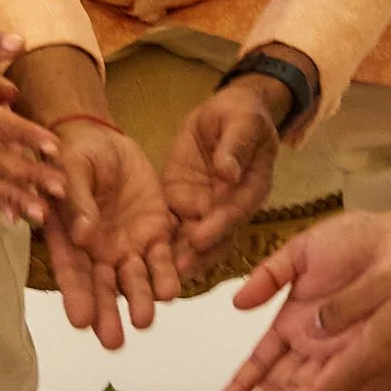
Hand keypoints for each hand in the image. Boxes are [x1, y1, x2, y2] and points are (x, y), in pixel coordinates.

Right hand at [42, 120, 179, 350]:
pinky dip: (166, 274)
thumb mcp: (69, 170)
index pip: (71, 272)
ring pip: (134, 280)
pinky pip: (162, 258)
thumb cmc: (74, 154)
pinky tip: (171, 292)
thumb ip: (77, 201)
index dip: (76, 296)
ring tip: (145, 320)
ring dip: (139, 300)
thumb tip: (83, 235)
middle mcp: (98, 252)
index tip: (80, 321)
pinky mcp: (155, 233)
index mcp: (68, 239)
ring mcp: (127, 245)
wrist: (103, 139)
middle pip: (103, 287)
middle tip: (112, 341)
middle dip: (108, 313)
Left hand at [160, 80, 280, 273]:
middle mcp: (230, 206)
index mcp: (251, 187)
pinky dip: (159, 244)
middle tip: (174, 273)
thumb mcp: (242, 121)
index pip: (235, 210)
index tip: (200, 238)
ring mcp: (205, 208)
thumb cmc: (242, 114)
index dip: (218, 226)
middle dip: (195, 256)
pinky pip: (170, 227)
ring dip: (176, 258)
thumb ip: (236, 146)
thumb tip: (228, 172)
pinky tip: (139, 258)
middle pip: (215, 238)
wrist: (226, 114)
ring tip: (154, 275)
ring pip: (192, 241)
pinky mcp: (181, 204)